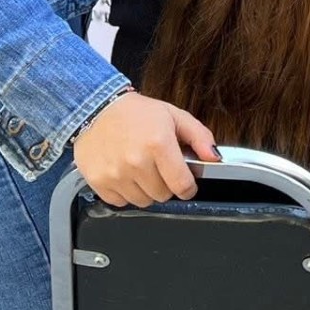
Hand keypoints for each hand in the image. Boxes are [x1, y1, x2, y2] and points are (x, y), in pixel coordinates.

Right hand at [73, 90, 218, 206]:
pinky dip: (125, 192)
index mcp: (158, 144)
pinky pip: (120, 202)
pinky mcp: (99, 181)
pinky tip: (124, 173)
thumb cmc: (135, 113)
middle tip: (158, 167)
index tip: (186, 183)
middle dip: (165, 184)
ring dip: (145, 190)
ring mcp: (116, 174)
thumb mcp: (173, 116)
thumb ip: (199, 136)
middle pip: (163, 195)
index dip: (188, 187)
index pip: (182, 185)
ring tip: (140, 168)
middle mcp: (136, 161)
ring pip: (143, 201)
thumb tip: (214, 157)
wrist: (95, 108)